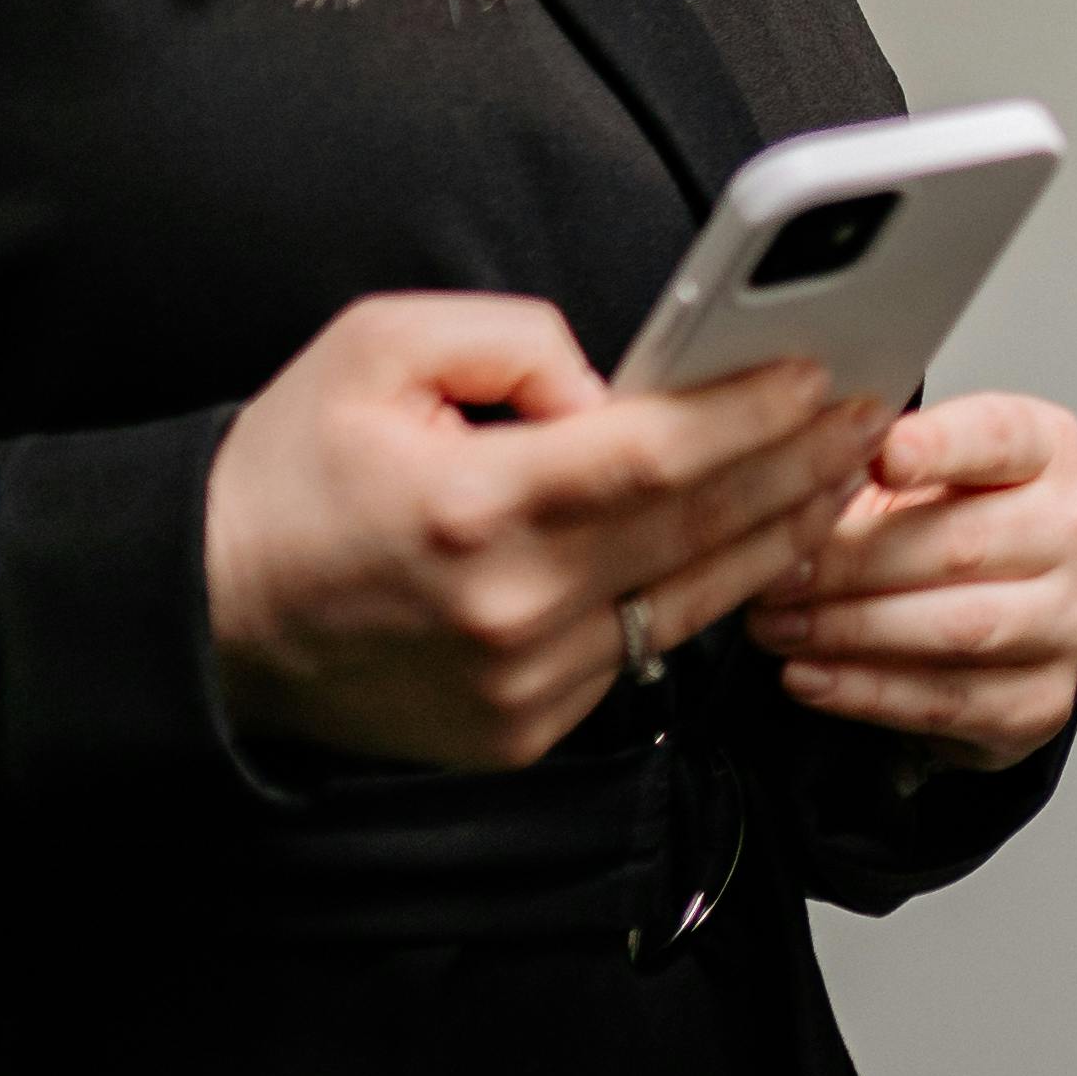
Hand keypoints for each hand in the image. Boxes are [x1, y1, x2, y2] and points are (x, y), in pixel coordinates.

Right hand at [204, 294, 891, 770]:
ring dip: (781, 534)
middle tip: (871, 412)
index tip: (821, 374)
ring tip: (841, 473)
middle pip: (700, 529)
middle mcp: (510, 610)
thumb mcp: (380, 348)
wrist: (205, 616)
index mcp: (475, 508)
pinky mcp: (523, 732)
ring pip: (693, 602)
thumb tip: (618, 387)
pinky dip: (705, 595)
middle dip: (800, 464)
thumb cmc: (290, 472)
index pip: (657, 455)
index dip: (753, 414)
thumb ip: (515, 343)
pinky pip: (641, 651)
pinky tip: (752, 544)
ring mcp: (522, 686)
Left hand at [743, 392, 1076, 775]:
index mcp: (1049, 448)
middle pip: (963, 544)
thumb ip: (860, 464)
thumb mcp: (902, 474)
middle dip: (852, 563)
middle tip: (775, 576)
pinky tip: (809, 675)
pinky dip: (866, 692)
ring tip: (778, 628)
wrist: (978, 621)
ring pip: (959, 628)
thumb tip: (801, 478)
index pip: (998, 438)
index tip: (877, 458)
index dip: (938, 448)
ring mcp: (1070, 619)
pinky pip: (948, 701)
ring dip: (852, 631)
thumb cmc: (935, 527)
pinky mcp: (1044, 698)